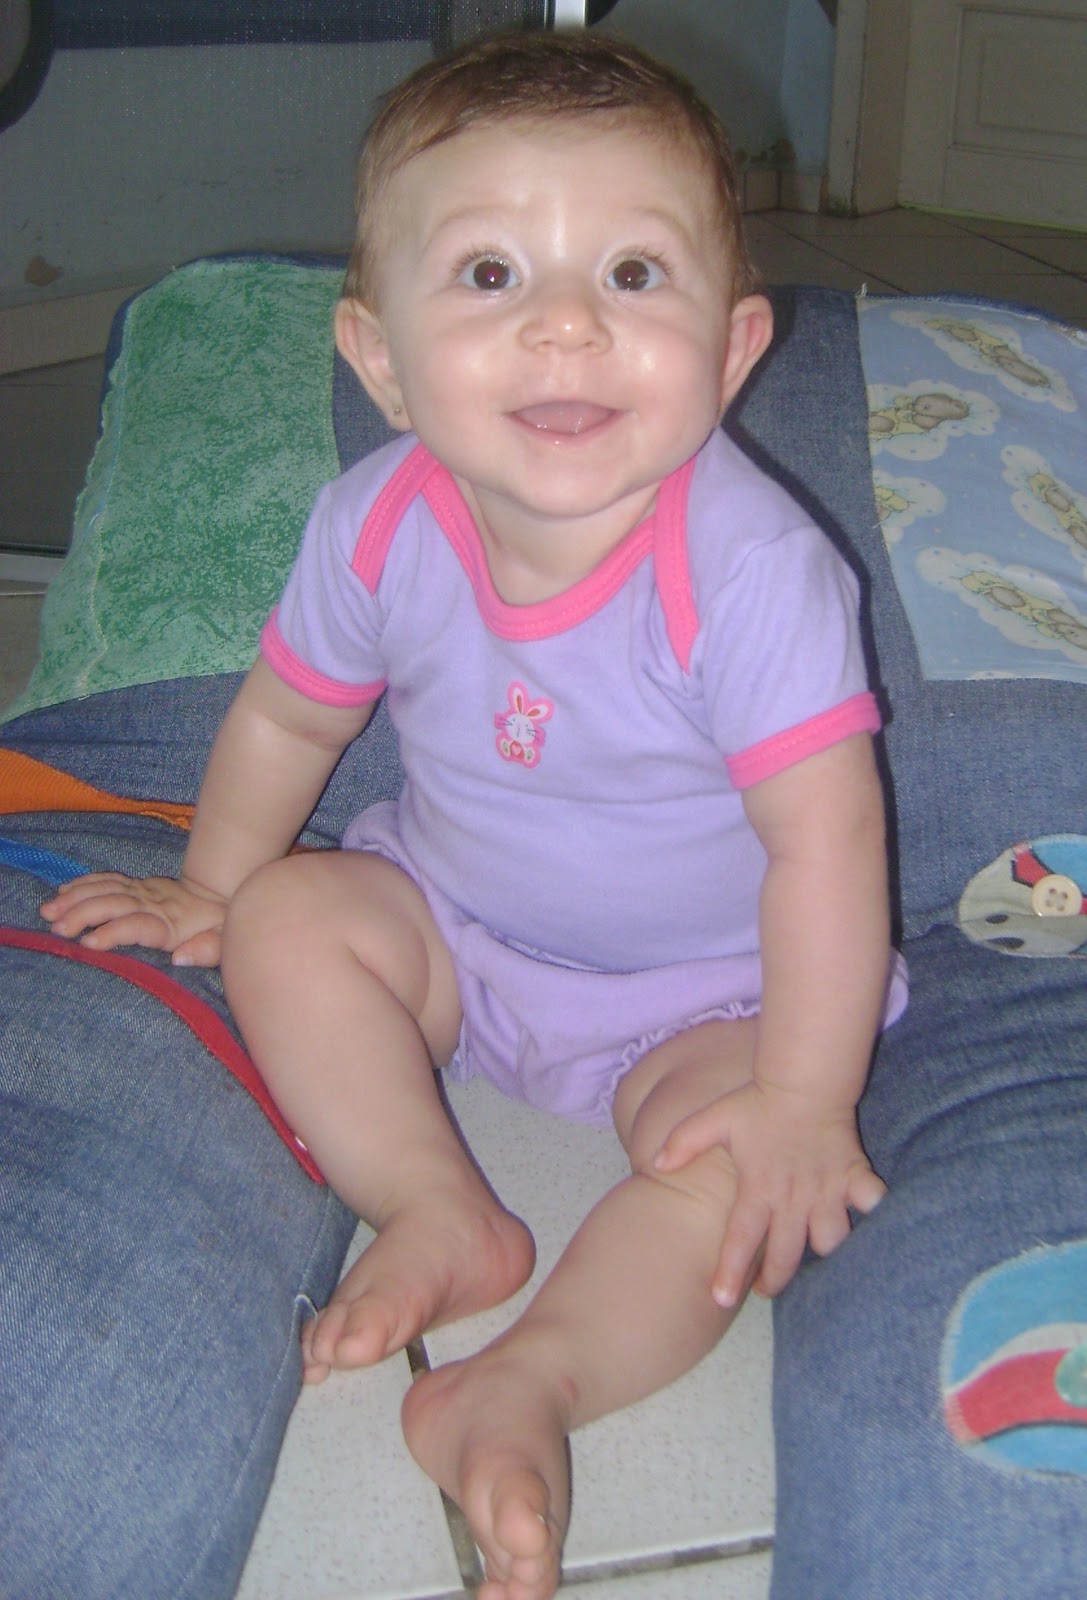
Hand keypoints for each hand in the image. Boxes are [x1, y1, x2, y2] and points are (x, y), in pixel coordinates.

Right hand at [41, 872, 228, 966]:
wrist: (223, 895)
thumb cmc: (221, 926)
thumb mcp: (226, 941)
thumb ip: (208, 950)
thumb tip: (180, 958)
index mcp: (171, 921)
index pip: (138, 924)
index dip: (114, 932)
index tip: (89, 944)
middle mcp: (152, 902)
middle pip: (113, 904)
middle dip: (83, 915)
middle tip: (57, 929)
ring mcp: (142, 891)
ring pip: (105, 889)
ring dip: (75, 899)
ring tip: (47, 912)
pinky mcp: (137, 885)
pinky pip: (107, 879)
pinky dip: (83, 884)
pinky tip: (62, 893)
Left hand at [654, 1080, 885, 1306]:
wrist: (803, 1081)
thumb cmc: (757, 1103)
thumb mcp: (714, 1119)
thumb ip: (683, 1142)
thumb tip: (655, 1165)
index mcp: (758, 1188)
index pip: (740, 1240)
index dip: (730, 1272)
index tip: (721, 1300)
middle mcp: (793, 1197)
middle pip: (786, 1255)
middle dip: (774, 1281)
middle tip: (763, 1289)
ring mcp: (826, 1190)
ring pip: (831, 1241)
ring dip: (822, 1254)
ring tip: (810, 1258)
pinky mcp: (853, 1177)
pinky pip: (873, 1206)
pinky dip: (877, 1218)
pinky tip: (875, 1228)